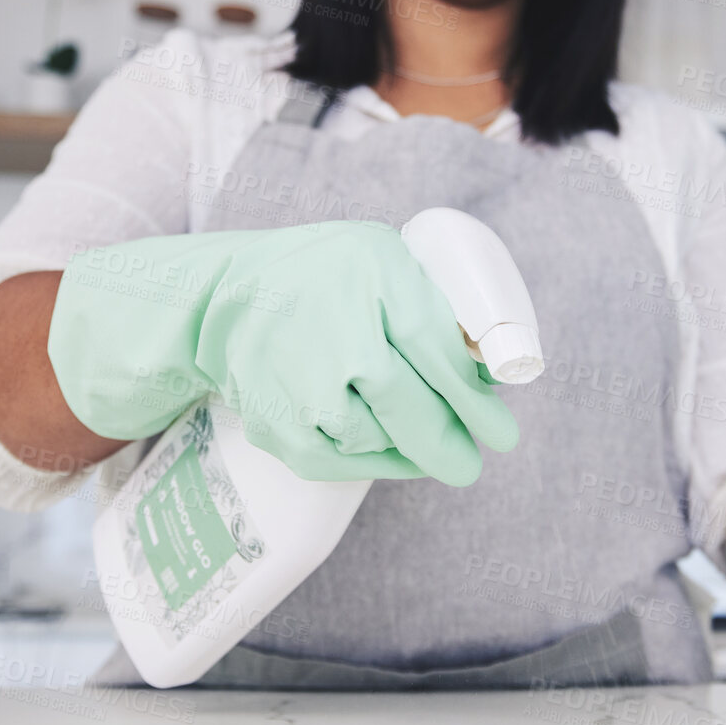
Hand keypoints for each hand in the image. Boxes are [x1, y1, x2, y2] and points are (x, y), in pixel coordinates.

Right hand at [46, 221, 517, 483]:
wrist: (222, 303)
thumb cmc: (322, 277)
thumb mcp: (384, 261)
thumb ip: (436, 306)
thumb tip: (492, 372)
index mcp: (378, 281)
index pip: (443, 358)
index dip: (477, 405)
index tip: (503, 435)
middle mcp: (341, 335)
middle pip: (415, 410)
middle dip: (451, 443)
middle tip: (471, 463)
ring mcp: (307, 385)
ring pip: (384, 439)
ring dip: (406, 443)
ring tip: (407, 428)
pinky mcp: (283, 427)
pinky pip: (347, 461)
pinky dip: (375, 461)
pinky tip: (389, 451)